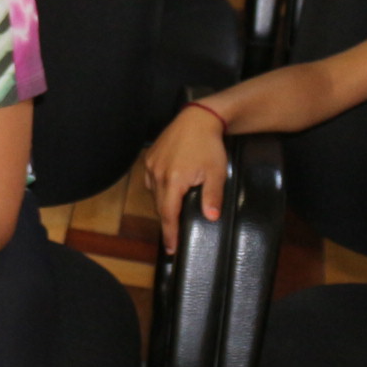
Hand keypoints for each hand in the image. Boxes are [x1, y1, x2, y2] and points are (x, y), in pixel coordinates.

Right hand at [141, 104, 232, 251]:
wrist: (198, 118)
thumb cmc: (208, 145)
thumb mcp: (216, 172)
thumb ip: (212, 196)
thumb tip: (210, 217)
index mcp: (174, 180)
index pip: (168, 214)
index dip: (170, 233)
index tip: (171, 248)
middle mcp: (158, 174)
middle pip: (160, 206)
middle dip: (167, 222)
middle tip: (174, 236)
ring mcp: (152, 165)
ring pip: (155, 194)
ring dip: (163, 205)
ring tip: (173, 214)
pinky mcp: (150, 157)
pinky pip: (151, 180)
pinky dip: (159, 190)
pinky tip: (168, 191)